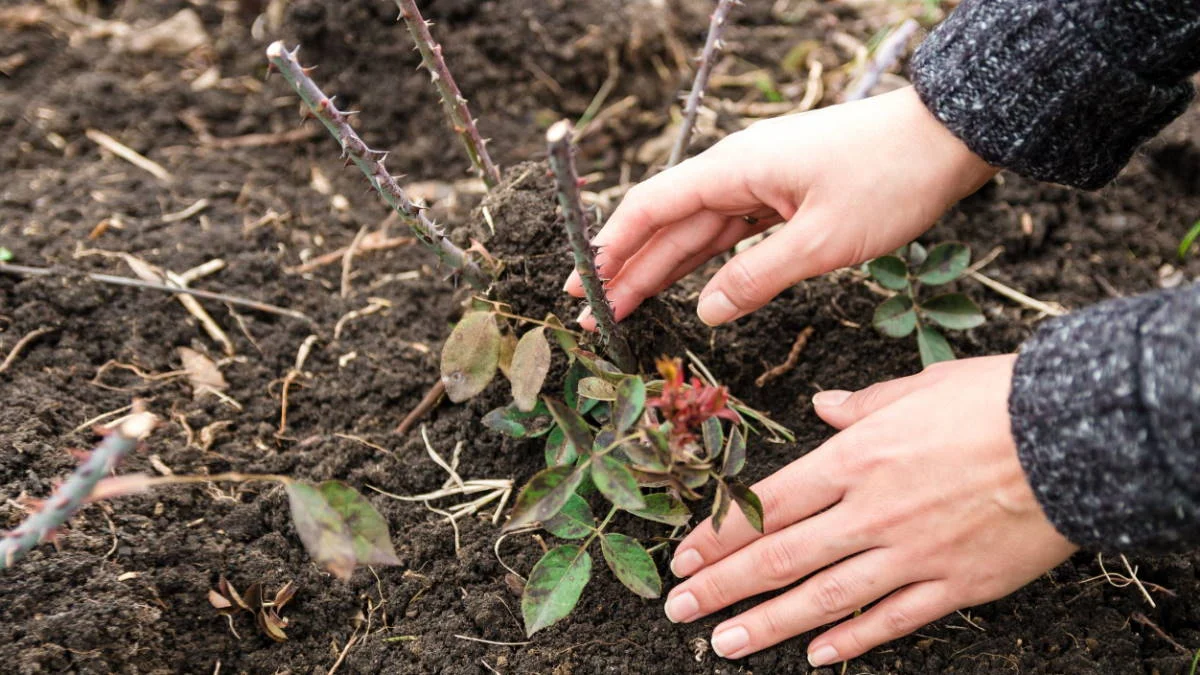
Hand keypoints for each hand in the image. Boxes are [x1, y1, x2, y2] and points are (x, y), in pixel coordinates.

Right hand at [564, 87, 996, 327]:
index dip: (611, 245)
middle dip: (628, 269)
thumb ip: (756, 279)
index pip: (652, 207)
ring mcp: (762, 184)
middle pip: (668, 224)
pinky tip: (689, 290)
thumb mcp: (822, 241)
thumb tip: (705, 312)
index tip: (581, 284)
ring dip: (661, 271)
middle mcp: (739, 172)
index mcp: (735, 169)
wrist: (949, 140)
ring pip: (698, 233)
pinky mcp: (785, 197)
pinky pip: (732, 235)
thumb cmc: (891, 180)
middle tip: (594, 315)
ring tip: (625, 309)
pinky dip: (707, 264)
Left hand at [663, 355, 1077, 664]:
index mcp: (855, 459)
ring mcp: (912, 554)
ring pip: (824, 599)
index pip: (767, 505)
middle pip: (780, 556)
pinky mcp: (955, 584)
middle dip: (722, 587)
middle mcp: (872, 512)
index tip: (684, 557)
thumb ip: (860, 406)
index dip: (719, 536)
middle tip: (679, 610)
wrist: (1075, 436)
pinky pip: (892, 620)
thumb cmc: (994, 401)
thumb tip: (821, 406)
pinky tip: (816, 657)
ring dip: (767, 624)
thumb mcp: (917, 387)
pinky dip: (851, 642)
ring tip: (723, 644)